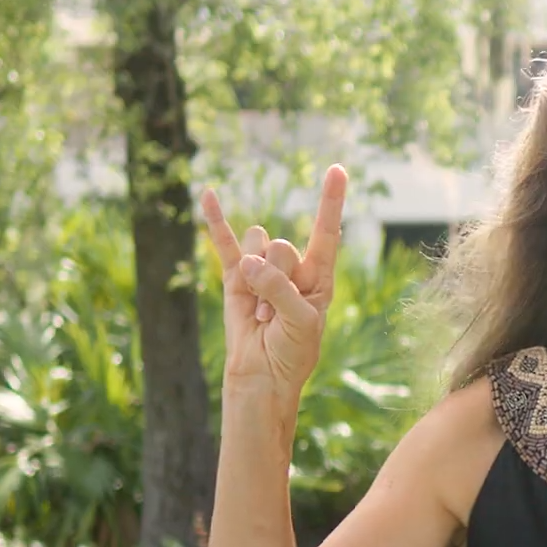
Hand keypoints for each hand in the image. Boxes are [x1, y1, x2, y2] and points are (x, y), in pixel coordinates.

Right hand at [200, 165, 346, 399]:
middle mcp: (293, 268)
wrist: (263, 376)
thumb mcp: (299, 321)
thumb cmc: (292, 352)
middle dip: (276, 280)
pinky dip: (216, 220)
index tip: (338, 169)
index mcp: (319, 276)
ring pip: (257, 246)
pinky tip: (208, 194)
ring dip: (256, 282)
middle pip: (283, 246)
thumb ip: (279, 288)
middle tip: (274, 316)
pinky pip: (224, 244)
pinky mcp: (235, 278)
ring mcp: (263, 270)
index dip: (331, 201)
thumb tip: (249, 262)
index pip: (326, 231)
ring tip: (260, 314)